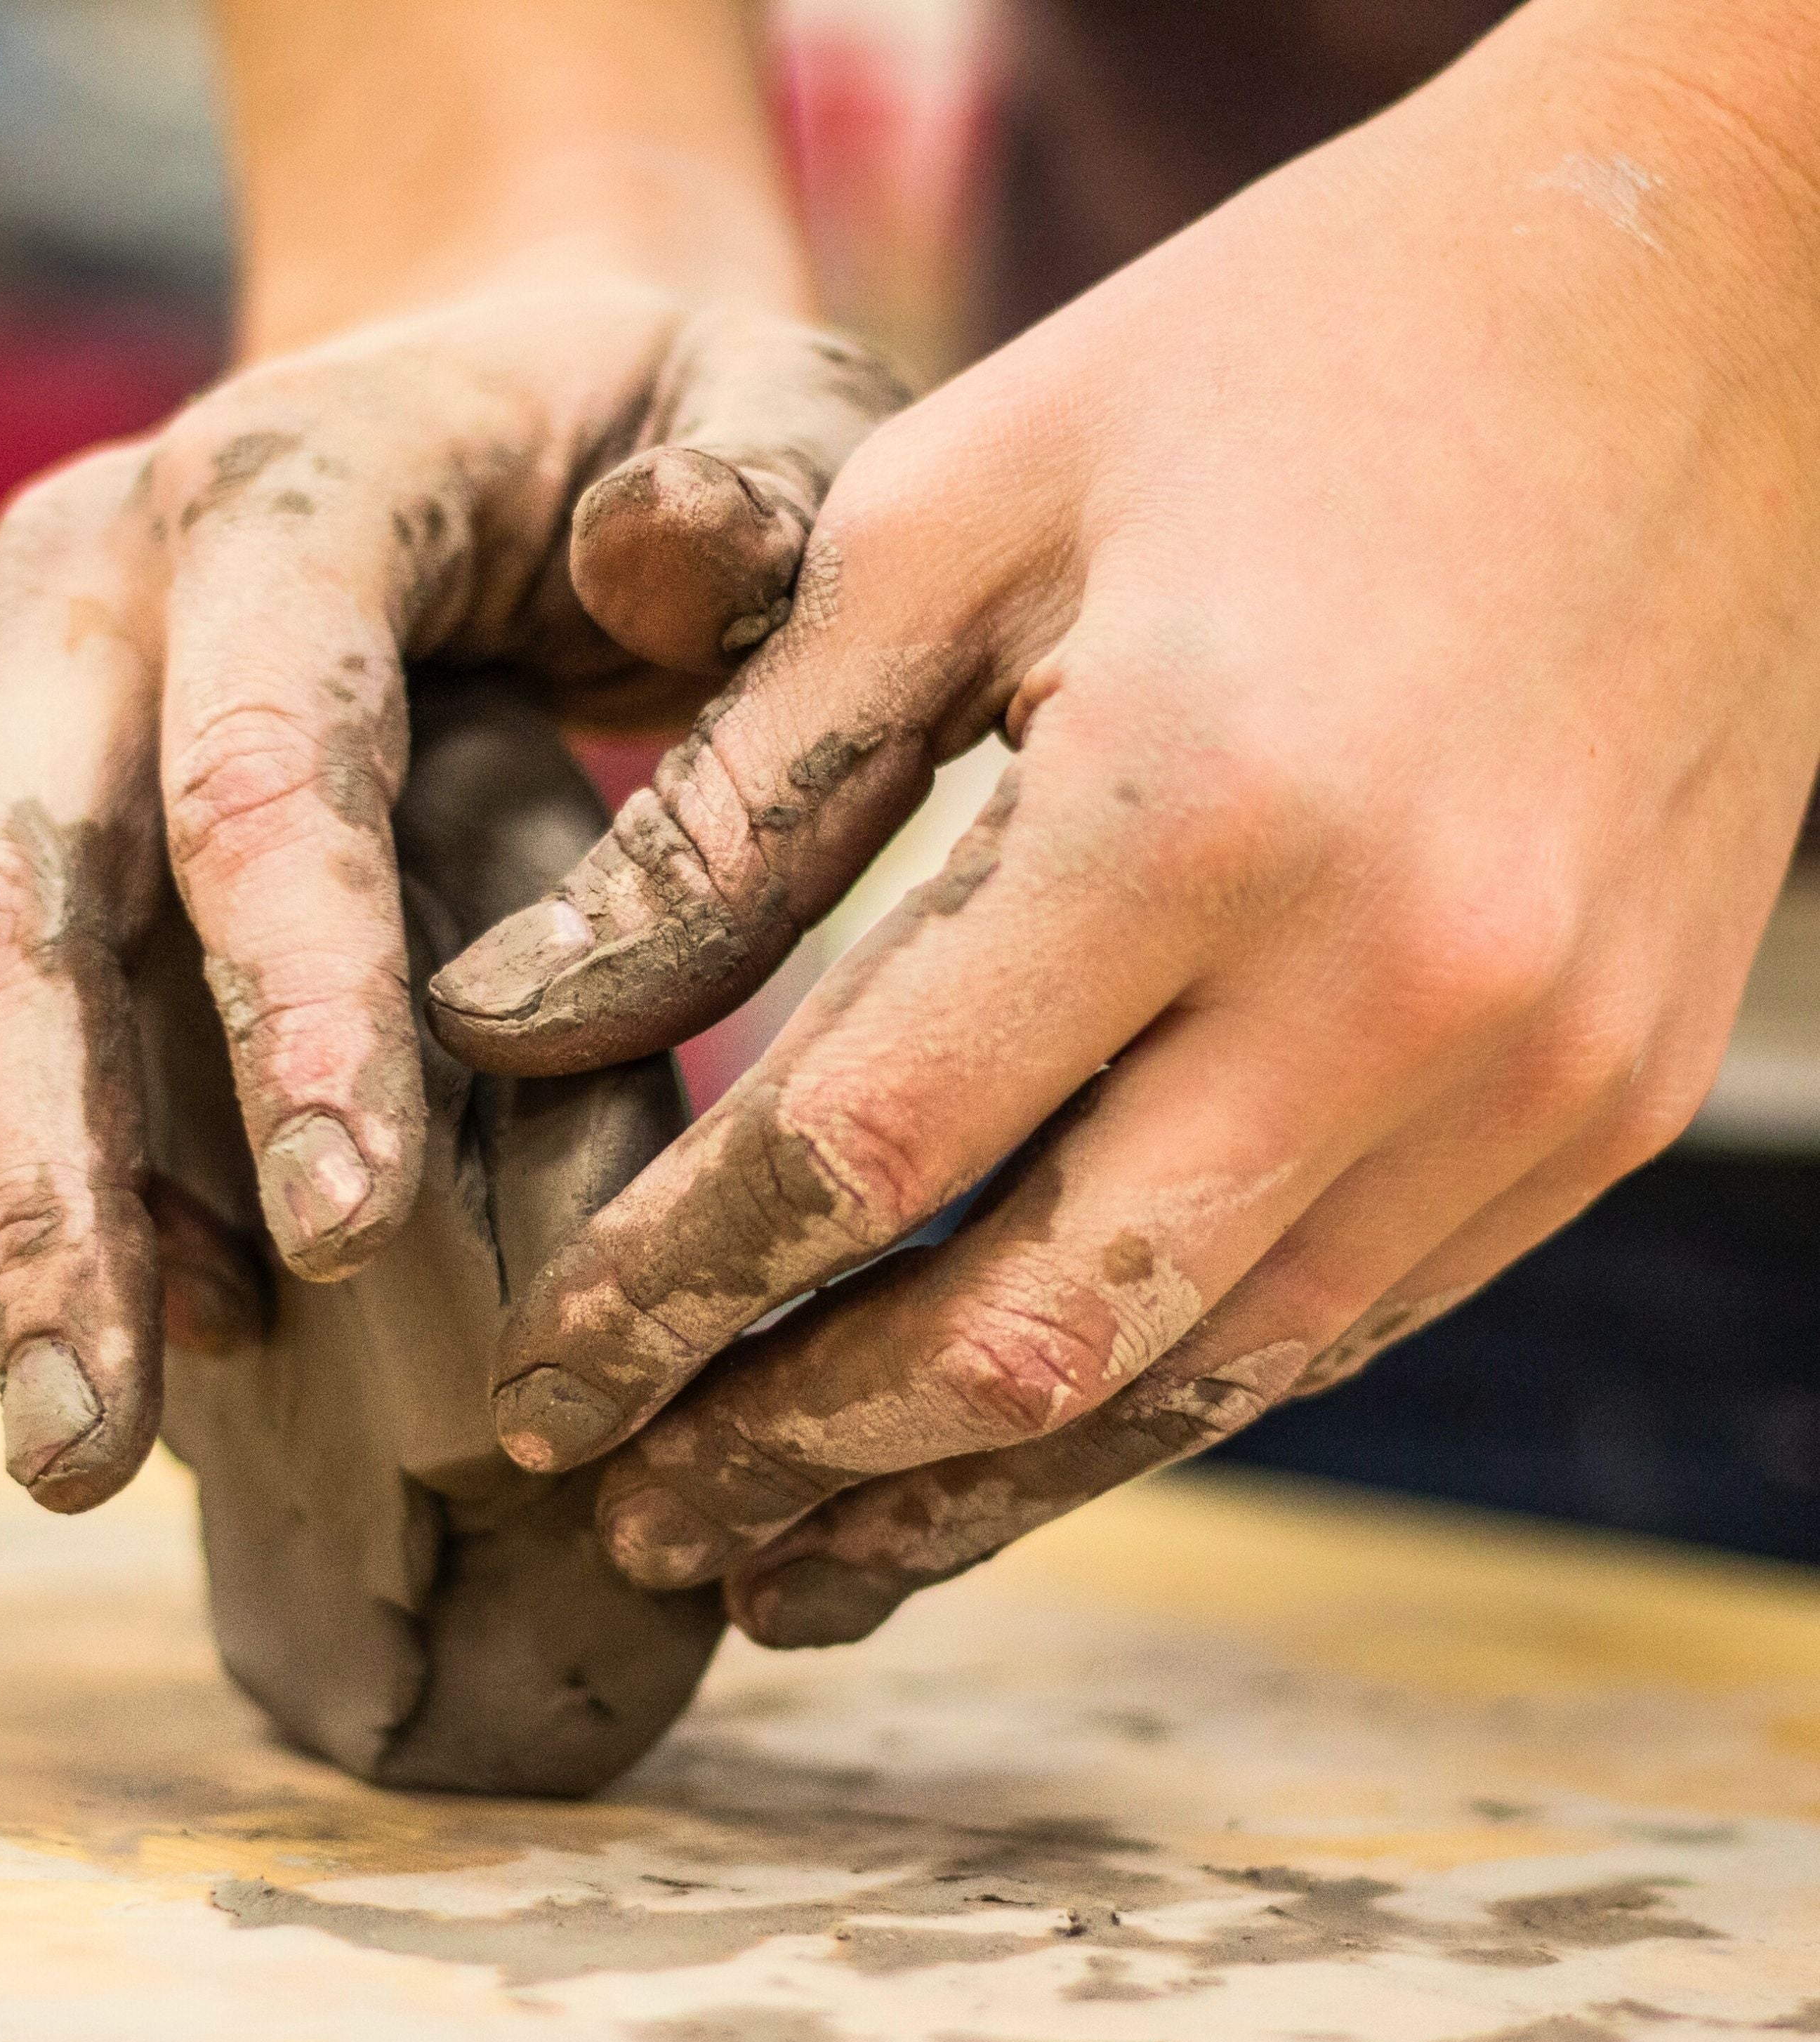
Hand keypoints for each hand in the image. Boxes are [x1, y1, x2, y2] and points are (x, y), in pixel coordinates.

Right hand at [0, 285, 903, 1510]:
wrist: (465, 376)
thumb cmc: (647, 436)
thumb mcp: (771, 413)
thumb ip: (761, 496)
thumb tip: (660, 561)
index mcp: (293, 494)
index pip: (263, 768)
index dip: (294, 1009)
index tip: (349, 1245)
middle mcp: (82, 585)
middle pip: (3, 906)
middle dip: (50, 1198)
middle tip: (87, 1457)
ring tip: (110, 1410)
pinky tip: (57, 1270)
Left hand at [429, 6, 1819, 1642]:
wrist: (1708, 300)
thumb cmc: (1283, 368)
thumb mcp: (957, 510)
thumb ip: (737, 795)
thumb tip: (514, 1016)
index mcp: (1198, 804)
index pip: (862, 1146)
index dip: (668, 1296)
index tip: (537, 1388)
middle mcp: (1396, 986)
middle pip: (1023, 1331)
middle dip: (794, 1455)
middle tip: (634, 1520)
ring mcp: (1534, 1075)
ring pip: (1189, 1384)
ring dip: (964, 1497)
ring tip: (786, 1567)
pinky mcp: (1606, 1105)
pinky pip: (1333, 1326)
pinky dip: (1143, 1407)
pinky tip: (1003, 1444)